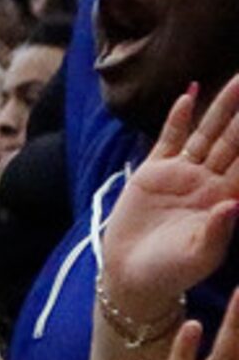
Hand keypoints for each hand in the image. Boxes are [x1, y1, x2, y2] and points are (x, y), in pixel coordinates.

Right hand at [106, 78, 238, 319]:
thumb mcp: (198, 257)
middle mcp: (208, 181)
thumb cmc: (171, 272)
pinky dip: (177, 119)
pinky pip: (168, 141)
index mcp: (226, 198)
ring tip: (236, 82)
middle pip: (232, 139)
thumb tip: (233, 203)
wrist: (131, 277)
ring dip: (220, 108)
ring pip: (206, 134)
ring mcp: (181, 174)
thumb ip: (218, 231)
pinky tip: (189, 95)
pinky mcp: (152, 174)